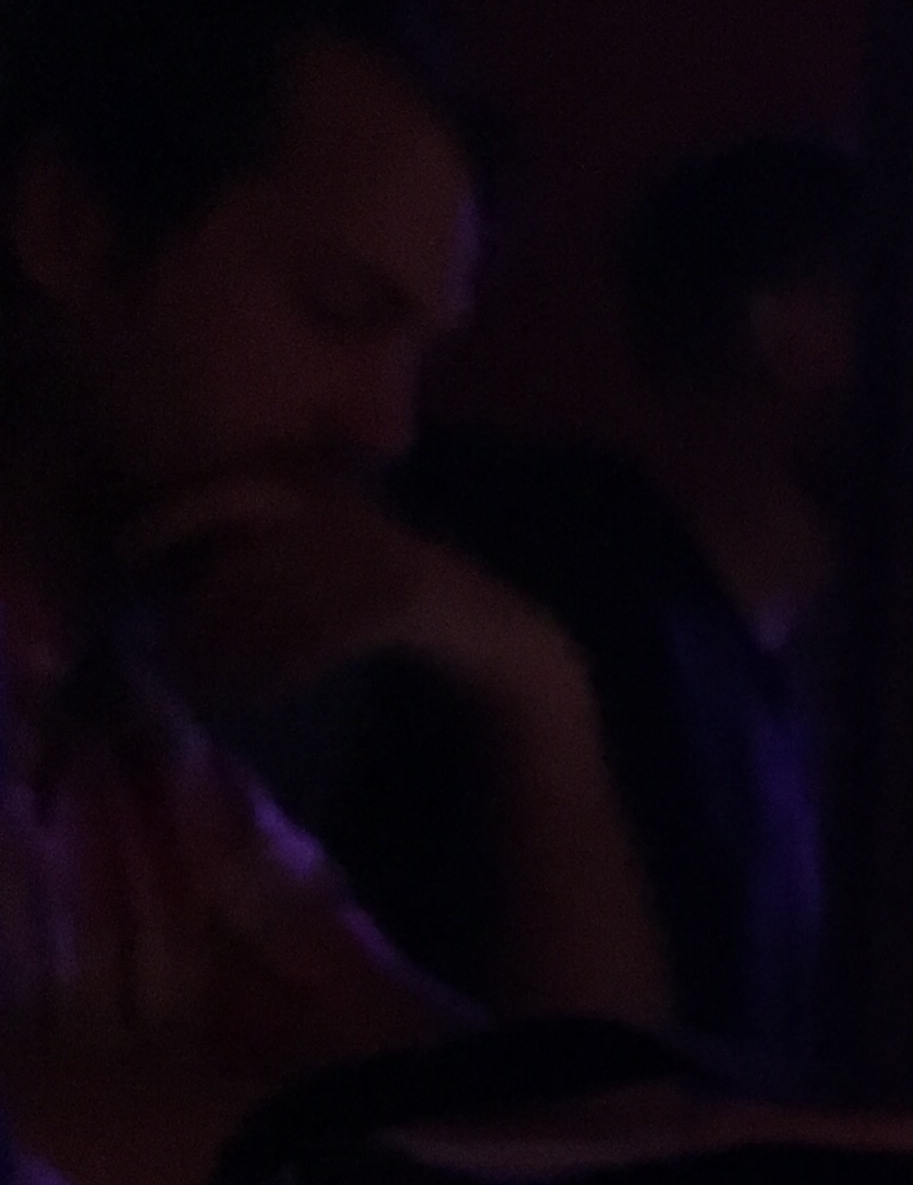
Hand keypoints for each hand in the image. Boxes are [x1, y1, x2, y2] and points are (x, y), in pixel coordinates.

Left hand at [126, 477, 576, 726]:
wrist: (512, 649)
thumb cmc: (407, 619)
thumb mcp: (332, 577)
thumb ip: (274, 566)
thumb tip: (178, 588)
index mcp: (335, 501)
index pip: (240, 489)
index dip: (178, 512)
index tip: (128, 550)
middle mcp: (359, 519)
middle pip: (253, 547)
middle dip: (202, 597)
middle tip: (164, 647)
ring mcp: (389, 556)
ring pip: (281, 594)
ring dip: (231, 645)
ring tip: (199, 686)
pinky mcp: (414, 602)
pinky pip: (324, 631)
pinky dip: (282, 666)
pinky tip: (257, 696)